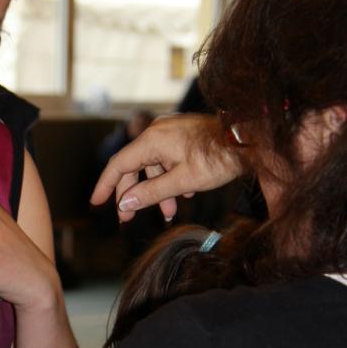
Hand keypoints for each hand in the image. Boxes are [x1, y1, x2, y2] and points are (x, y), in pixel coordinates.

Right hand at [90, 113, 243, 222]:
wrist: (250, 138)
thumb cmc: (219, 158)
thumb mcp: (183, 182)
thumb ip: (152, 193)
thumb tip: (126, 202)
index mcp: (152, 140)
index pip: (118, 165)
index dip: (106, 186)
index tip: (97, 203)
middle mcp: (157, 131)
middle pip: (134, 166)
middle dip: (133, 194)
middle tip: (129, 218)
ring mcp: (170, 130)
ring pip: (153, 164)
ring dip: (157, 189)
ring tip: (169, 212)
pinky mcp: (183, 133)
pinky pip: (167, 157)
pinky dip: (169, 177)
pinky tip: (184, 194)